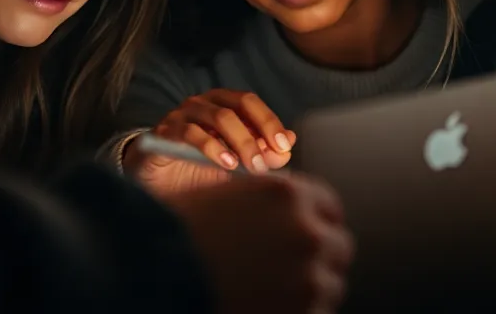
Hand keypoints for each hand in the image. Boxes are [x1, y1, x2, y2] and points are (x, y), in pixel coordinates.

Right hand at [155, 89, 295, 171]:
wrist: (157, 182)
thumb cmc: (197, 168)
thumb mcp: (235, 164)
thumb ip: (262, 153)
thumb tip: (289, 144)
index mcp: (220, 104)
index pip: (249, 102)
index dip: (269, 121)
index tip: (284, 145)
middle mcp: (201, 104)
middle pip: (235, 107)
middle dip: (256, 134)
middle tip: (266, 162)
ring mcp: (181, 116)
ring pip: (216, 117)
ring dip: (239, 141)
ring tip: (248, 165)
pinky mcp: (164, 133)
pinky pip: (190, 133)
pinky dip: (212, 147)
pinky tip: (225, 163)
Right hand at [166, 174, 353, 313]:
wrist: (156, 274)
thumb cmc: (175, 236)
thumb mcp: (224, 200)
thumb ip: (263, 206)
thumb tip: (282, 222)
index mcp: (287, 193)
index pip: (327, 205)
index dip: (315, 220)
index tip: (306, 233)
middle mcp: (306, 230)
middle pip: (338, 245)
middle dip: (318, 257)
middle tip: (291, 270)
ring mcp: (310, 275)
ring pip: (330, 285)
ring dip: (308, 289)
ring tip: (271, 294)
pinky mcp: (305, 311)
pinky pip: (317, 313)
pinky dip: (298, 311)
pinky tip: (267, 307)